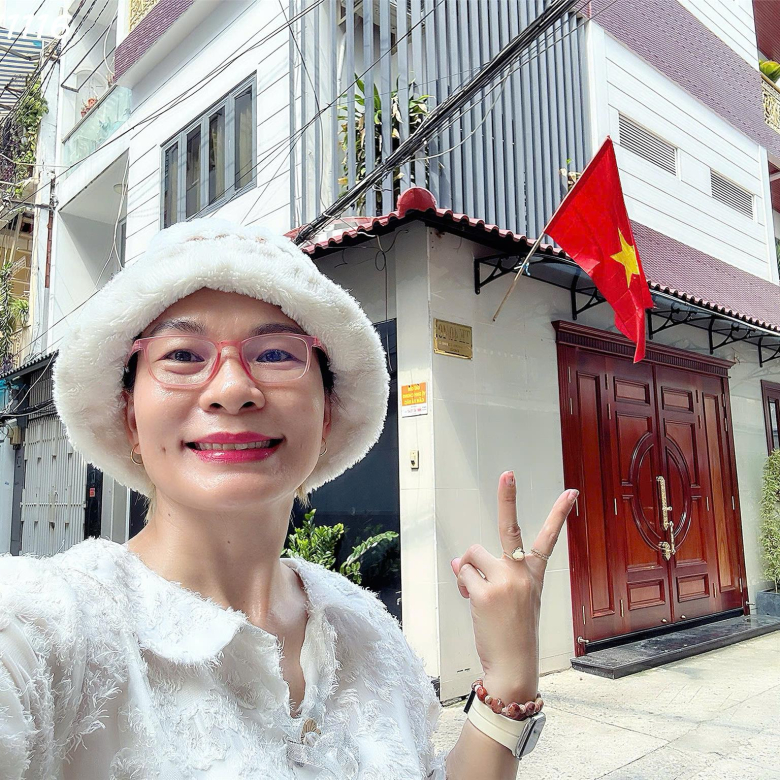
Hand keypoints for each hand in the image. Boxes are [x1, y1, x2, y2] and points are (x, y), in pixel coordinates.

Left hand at [450, 472, 577, 704]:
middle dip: (508, 496)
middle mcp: (522, 572)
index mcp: (535, 573)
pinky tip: (473, 603)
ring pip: (472, 556)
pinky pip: (463, 574)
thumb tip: (460, 560)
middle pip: (510, 527)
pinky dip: (462, 586)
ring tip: (479, 596)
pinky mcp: (486, 591)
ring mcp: (505, 580)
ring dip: (469, 572)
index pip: (550, 538)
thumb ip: (489, 574)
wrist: (513, 665)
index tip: (571, 492)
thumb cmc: (513, 632)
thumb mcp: (511, 598)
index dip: (560, 513)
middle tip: (508, 474)